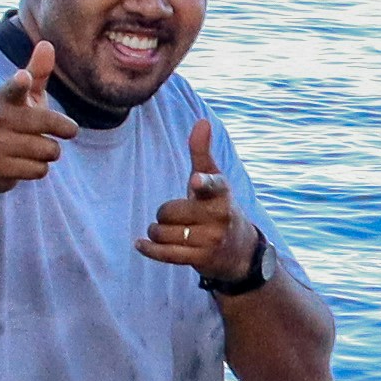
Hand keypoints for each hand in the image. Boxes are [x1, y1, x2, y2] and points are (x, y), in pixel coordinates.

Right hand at [0, 39, 68, 191]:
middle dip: (64, 128)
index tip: (22, 78)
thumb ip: (37, 71)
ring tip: (35, 148)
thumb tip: (47, 44)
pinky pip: (39, 170)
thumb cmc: (10, 119)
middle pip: (48, 124)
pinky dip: (39, 168)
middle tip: (67, 130)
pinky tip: (24, 164)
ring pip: (49, 150)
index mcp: (5, 97)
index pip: (13, 88)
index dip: (19, 83)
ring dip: (50, 152)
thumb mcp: (23, 95)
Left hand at [136, 120, 261, 283]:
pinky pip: (167, 254)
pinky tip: (140, 244)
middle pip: (169, 211)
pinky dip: (150, 249)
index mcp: (222, 194)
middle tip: (178, 217)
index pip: (212, 185)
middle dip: (165, 214)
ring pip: (164, 233)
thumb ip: (203, 153)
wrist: (240, 251)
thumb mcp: (215, 181)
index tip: (195, 180)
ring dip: (157, 232)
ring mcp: (211, 240)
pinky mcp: (202, 259)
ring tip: (168, 231)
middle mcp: (220, 217)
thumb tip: (202, 121)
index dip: (203, 182)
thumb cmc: (218, 208)